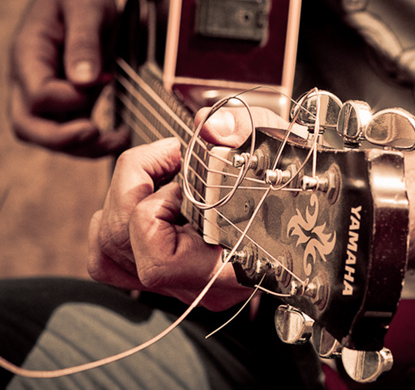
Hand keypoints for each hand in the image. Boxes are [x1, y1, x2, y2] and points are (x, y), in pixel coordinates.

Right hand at [9, 0, 128, 156]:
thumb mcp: (87, 5)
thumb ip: (84, 40)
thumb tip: (85, 80)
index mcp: (28, 54)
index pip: (38, 94)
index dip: (70, 97)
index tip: (105, 79)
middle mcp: (29, 79)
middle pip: (27, 126)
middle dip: (61, 139)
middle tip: (95, 133)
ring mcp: (46, 95)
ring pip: (48, 137)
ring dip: (81, 147)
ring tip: (118, 140)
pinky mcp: (67, 103)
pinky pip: (71, 133)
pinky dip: (93, 142)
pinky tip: (120, 136)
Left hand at [87, 105, 287, 310]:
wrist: (307, 204)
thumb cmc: (294, 177)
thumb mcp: (279, 143)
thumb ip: (244, 130)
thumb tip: (207, 127)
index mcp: (230, 270)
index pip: (159, 261)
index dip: (158, 207)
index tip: (187, 171)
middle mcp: (200, 287)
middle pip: (123, 249)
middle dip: (133, 187)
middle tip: (171, 158)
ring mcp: (179, 283)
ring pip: (107, 254)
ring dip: (120, 200)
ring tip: (158, 173)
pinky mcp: (164, 272)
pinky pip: (108, 256)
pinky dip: (114, 219)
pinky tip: (147, 194)